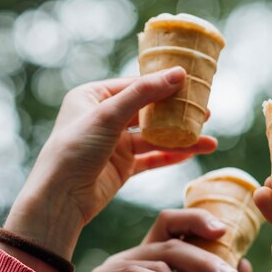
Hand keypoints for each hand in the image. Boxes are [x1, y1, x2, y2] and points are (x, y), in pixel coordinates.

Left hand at [5, 67, 216, 258]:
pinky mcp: (123, 166)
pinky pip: (152, 158)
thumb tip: (179, 73)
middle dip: (178, 114)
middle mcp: (104, 118)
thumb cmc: (75, 149)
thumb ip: (145, 93)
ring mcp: (115, 143)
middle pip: (150, 111)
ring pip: (155, 137)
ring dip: (181, 140)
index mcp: (93, 97)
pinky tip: (192, 154)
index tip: (193, 86)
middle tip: (206, 114)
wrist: (61, 198)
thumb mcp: (109, 114)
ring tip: (210, 142)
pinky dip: (171, 156)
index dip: (165, 85)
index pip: (136, 85)